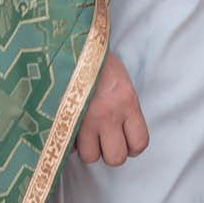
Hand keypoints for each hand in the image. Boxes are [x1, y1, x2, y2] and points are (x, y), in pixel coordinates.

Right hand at [74, 51, 148, 165]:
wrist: (71, 44)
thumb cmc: (98, 60)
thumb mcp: (122, 81)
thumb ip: (125, 107)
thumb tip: (123, 132)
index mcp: (128, 102)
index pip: (140, 143)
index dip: (132, 147)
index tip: (125, 141)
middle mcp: (108, 114)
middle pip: (115, 158)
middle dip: (110, 153)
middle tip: (105, 141)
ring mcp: (84, 119)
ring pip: (90, 157)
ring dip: (87, 149)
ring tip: (85, 135)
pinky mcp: (63, 120)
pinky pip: (69, 146)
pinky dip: (69, 142)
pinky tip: (70, 128)